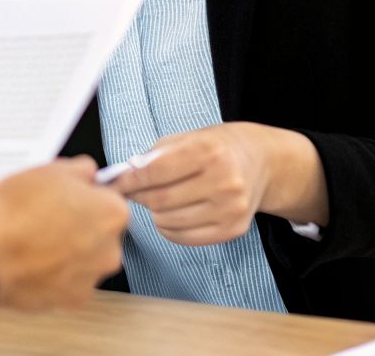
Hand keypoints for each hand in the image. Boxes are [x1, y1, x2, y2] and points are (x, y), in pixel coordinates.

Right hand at [0, 156, 127, 310]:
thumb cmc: (16, 211)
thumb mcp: (49, 170)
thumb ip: (79, 170)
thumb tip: (86, 173)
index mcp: (112, 214)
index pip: (108, 201)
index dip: (84, 197)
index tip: (67, 198)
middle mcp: (111, 249)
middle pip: (100, 233)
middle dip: (79, 226)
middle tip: (47, 217)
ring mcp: (91, 277)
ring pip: (84, 259)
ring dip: (67, 251)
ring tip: (34, 240)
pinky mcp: (70, 299)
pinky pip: (67, 281)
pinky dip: (54, 273)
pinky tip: (31, 260)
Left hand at [110, 122, 327, 245]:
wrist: (261, 162)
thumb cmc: (217, 147)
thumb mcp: (186, 137)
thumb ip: (153, 156)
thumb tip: (123, 176)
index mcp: (208, 151)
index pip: (155, 172)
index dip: (127, 179)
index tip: (112, 182)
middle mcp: (224, 181)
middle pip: (159, 200)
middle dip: (137, 197)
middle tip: (131, 191)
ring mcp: (230, 209)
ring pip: (168, 221)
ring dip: (154, 212)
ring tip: (160, 198)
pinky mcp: (233, 230)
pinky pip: (183, 237)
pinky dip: (168, 228)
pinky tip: (173, 213)